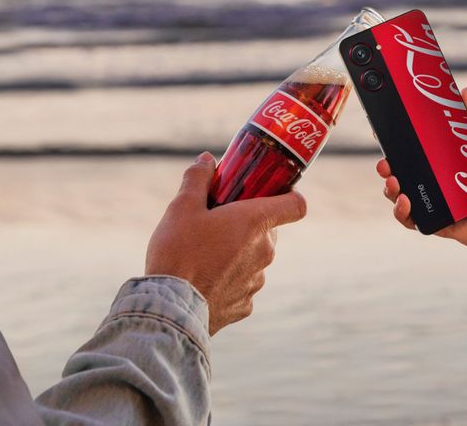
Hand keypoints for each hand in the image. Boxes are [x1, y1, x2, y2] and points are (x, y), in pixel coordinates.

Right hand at [146, 152, 306, 334]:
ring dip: (237, 254)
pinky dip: (228, 281)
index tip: (272, 193)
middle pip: (268, 231)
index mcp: (255, 222)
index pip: (296, 205)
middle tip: (219, 223)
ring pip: (254, 260)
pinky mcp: (245, 305)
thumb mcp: (182, 207)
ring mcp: (257, 281)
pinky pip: (242, 286)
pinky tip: (204, 280)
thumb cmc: (178, 251)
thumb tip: (206, 159)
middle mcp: (264, 251)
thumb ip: (198, 179)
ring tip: (204, 256)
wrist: (170, 307)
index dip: (289, 196)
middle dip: (248, 226)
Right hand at [378, 88, 466, 295]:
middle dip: (389, 164)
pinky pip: (413, 220)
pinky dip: (402, 212)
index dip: (403, 139)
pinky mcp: (439, 224)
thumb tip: (465, 92)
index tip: (388, 128)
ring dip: (391, 187)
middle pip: (406, 170)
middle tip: (386, 160)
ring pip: (403, 194)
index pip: (423, 147)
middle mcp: (444, 181)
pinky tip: (406, 202)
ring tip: (394, 180)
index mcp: (454, 161)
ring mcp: (440, 203)